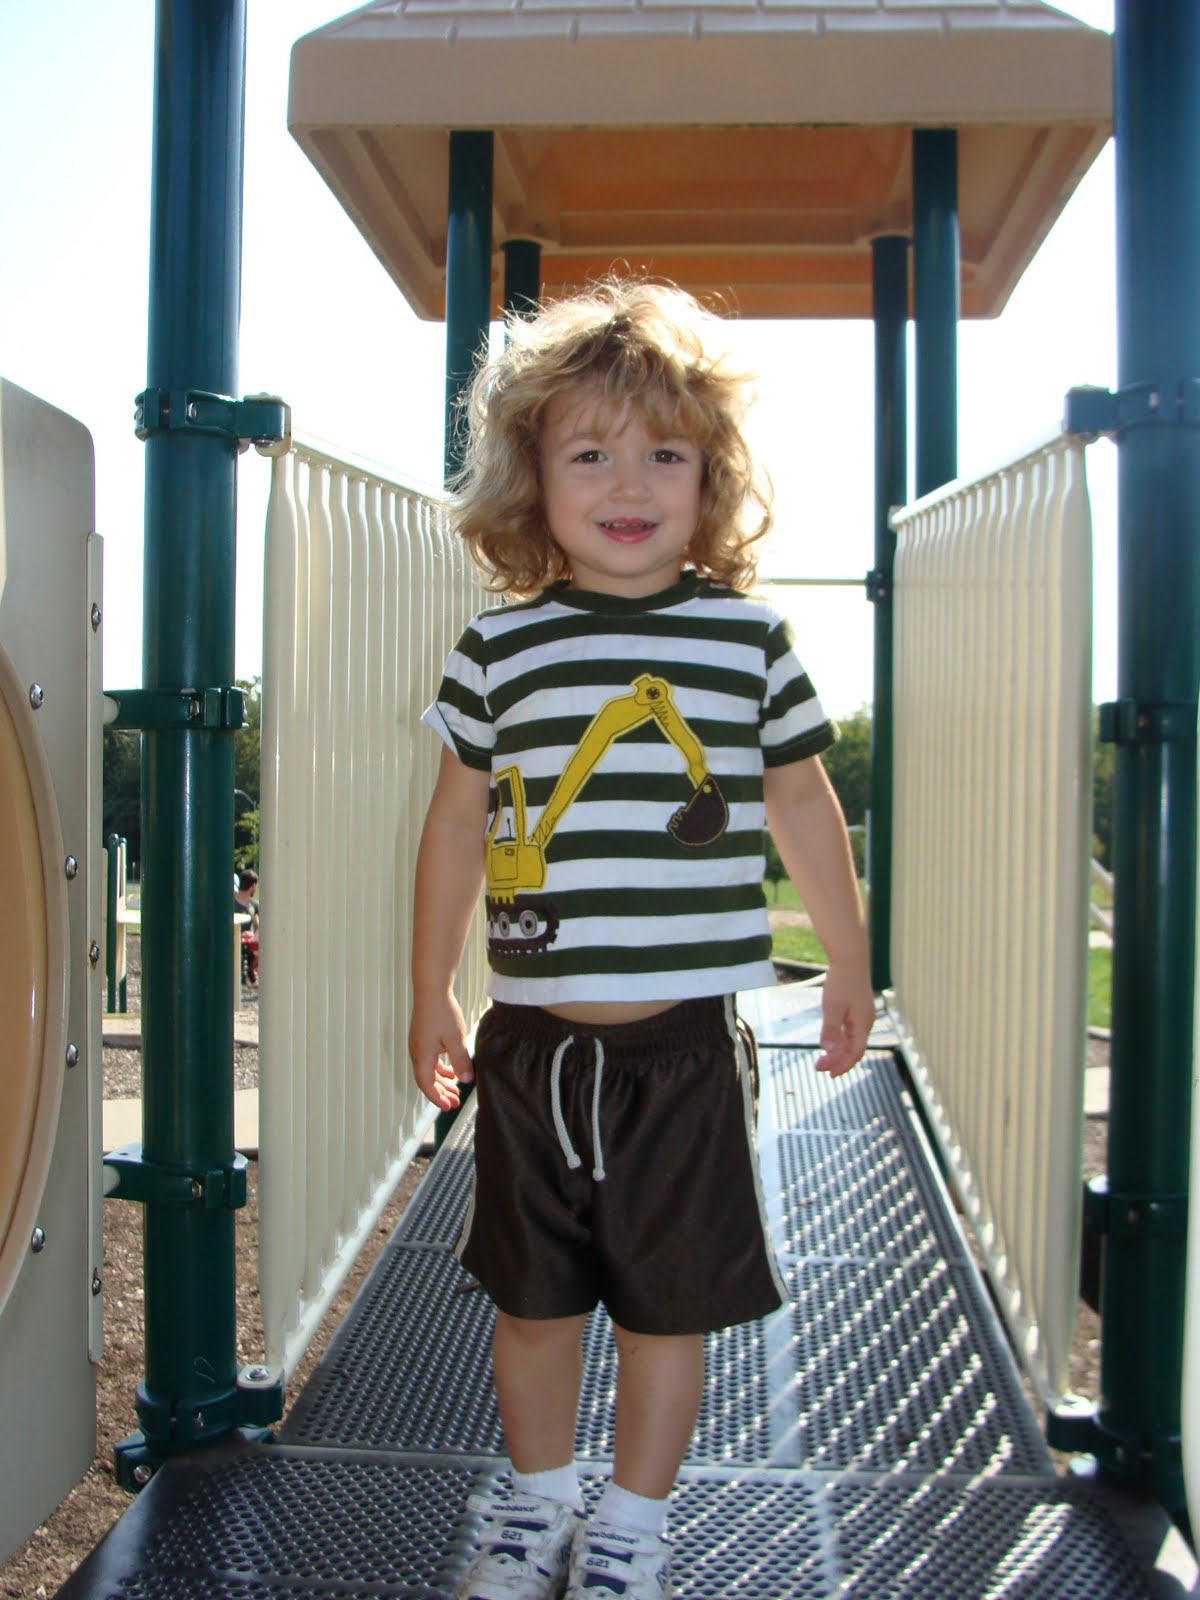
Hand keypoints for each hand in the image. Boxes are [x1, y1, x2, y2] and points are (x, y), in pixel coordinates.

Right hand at [409, 990, 474, 1110]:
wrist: (431, 989)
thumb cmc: (442, 1013)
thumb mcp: (456, 1040)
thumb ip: (461, 1062)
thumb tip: (466, 1080)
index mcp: (422, 1056)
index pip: (426, 1085)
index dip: (437, 1098)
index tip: (449, 1107)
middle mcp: (417, 1052)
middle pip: (427, 1080)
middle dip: (441, 1093)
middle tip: (455, 1102)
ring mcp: (419, 1044)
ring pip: (428, 1070)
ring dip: (441, 1081)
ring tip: (455, 1089)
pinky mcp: (423, 1037)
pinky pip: (430, 1060)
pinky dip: (440, 1068)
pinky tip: (450, 1071)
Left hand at [815, 963, 874, 1076]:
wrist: (850, 959)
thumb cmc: (842, 981)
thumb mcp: (832, 1006)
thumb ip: (830, 1029)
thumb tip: (826, 1048)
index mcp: (863, 1024)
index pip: (856, 1052)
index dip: (843, 1065)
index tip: (830, 1074)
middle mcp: (865, 1022)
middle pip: (853, 1049)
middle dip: (837, 1061)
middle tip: (819, 1068)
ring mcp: (861, 1017)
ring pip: (850, 1041)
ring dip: (837, 1051)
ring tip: (821, 1059)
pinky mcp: (855, 1011)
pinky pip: (848, 1032)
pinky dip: (838, 1040)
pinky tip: (828, 1043)